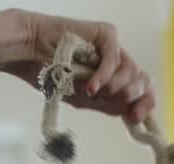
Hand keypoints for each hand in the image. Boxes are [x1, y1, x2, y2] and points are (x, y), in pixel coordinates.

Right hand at [0, 11, 154, 122]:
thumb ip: (106, 106)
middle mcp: (117, 62)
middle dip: (129, 96)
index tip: (135, 119)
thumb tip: (130, 111)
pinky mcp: (106, 34)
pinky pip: (115, 58)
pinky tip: (91, 86)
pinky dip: (104, 76)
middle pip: (142, 80)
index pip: (141, 91)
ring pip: (132, 70)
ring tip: (93, 92)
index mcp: (114, 78)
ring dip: (115, 87)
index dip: (144, 104)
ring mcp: (113, 47)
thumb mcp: (82, 99)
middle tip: (108, 100)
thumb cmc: (50, 75)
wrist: (29, 54)